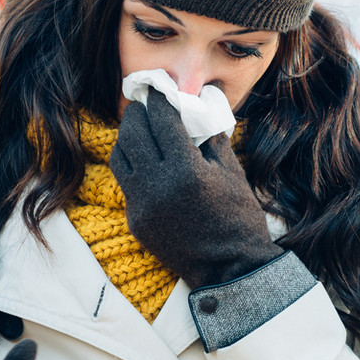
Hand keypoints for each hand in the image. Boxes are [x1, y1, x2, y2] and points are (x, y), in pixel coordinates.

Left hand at [110, 91, 282, 287]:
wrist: (230, 269)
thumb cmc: (239, 218)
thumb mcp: (232, 173)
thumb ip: (212, 138)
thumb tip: (201, 108)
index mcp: (186, 170)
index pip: (163, 121)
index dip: (161, 101)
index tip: (162, 91)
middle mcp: (158, 185)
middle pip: (133, 134)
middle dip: (138, 113)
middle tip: (145, 103)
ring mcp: (142, 205)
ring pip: (120, 156)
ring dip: (128, 137)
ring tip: (140, 128)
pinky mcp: (135, 221)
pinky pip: (126, 183)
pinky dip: (132, 165)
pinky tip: (145, 159)